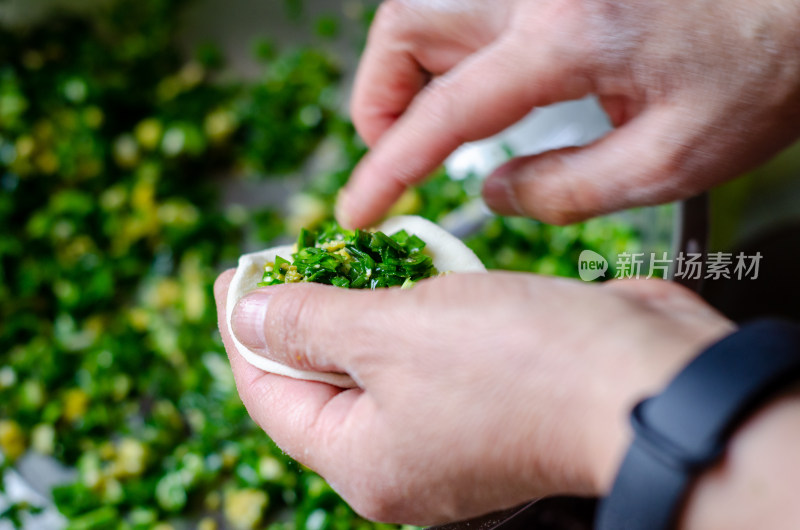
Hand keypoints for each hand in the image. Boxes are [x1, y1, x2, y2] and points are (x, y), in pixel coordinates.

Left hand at [215, 271, 731, 523]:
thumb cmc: (520, 365)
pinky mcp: (487, 396)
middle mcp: (403, 457)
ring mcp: (448, 430)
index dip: (245, 331)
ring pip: (380, 359)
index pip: (271, 395)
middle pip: (322, 379)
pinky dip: (419, 308)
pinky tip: (420, 271)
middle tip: (297, 256)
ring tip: (356, 255)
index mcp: (365, 461)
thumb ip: (309, 324)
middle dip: (308, 312)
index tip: (238, 275)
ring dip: (368, 304)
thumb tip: (247, 318)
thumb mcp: (391, 332)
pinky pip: (429, 350)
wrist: (646, 378)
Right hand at [338, 0, 799, 227]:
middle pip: (407, 25)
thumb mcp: (671, 162)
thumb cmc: (761, 71)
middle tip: (400, 155)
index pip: (443, 113)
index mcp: (567, 38)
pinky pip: (468, 4)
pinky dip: (448, 48)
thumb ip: (566, 190)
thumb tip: (495, 196)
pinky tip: (477, 87)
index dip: (387, 168)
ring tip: (434, 127)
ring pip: (427, 6)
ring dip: (409, 70)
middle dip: (382, 98)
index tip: (358, 209)